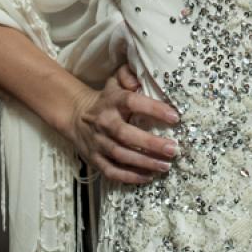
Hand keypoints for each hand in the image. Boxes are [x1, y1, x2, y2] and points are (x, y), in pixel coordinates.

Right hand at [66, 64, 179, 183]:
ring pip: (121, 156)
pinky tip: (148, 177)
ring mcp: (98, 143)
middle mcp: (105, 122)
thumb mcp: (115, 80)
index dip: (153, 109)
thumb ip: (128, 74)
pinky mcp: (95, 159)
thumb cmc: (107, 98)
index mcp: (112, 101)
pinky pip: (112, 171)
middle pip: (126, 135)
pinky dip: (130, 177)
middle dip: (151, 144)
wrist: (76, 115)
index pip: (133, 102)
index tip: (175, 117)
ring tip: (166, 165)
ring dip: (144, 163)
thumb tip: (138, 81)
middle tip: (174, 149)